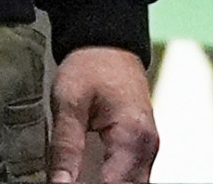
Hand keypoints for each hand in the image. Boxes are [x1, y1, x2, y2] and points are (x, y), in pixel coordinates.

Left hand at [48, 45, 156, 183]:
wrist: (108, 42)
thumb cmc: (90, 65)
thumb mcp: (69, 103)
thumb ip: (65, 148)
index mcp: (132, 137)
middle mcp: (147, 147)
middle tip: (69, 181)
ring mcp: (147, 149)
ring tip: (79, 178)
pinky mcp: (140, 148)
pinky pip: (132, 178)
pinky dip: (114, 183)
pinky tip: (90, 180)